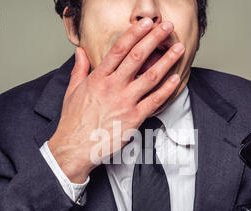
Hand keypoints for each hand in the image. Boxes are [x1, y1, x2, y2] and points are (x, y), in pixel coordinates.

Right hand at [48, 18, 184, 182]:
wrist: (75, 147)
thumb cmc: (74, 121)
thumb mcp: (72, 91)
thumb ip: (80, 69)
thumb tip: (80, 51)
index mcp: (98, 78)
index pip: (119, 49)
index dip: (134, 33)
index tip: (145, 23)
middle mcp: (113, 87)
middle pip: (137, 57)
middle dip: (154, 39)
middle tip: (166, 27)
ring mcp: (124, 102)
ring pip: (150, 76)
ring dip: (166, 60)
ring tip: (178, 48)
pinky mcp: (133, 118)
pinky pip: (154, 101)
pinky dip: (166, 90)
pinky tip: (175, 79)